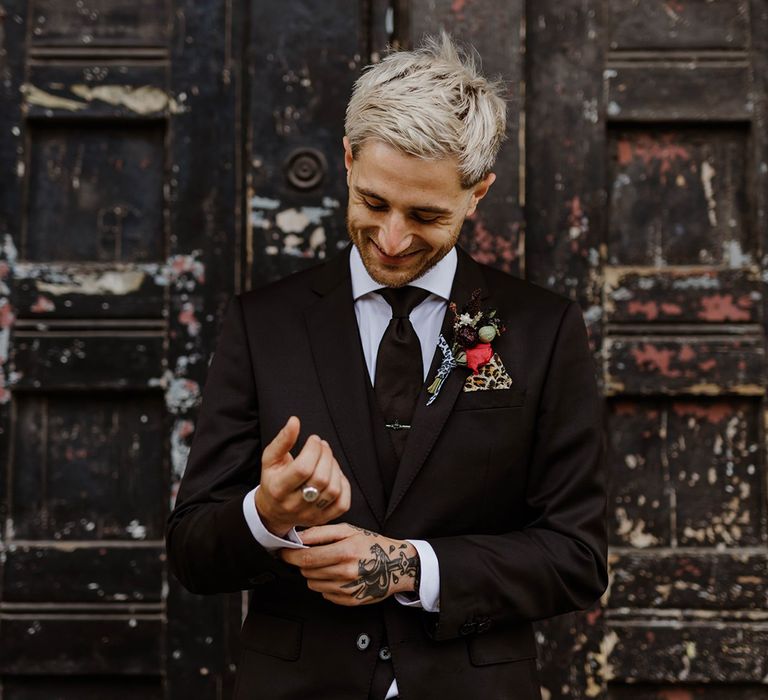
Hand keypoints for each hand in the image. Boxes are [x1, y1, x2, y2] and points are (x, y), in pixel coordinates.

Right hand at [255, 416, 350, 536]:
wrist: (273, 511)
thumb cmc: (273, 480)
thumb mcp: (270, 459)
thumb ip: (282, 440)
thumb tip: (294, 421)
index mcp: (278, 489)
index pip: (302, 468)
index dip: (313, 450)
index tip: (314, 439)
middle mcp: (293, 504)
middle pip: (320, 479)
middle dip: (326, 456)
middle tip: (323, 446)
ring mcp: (310, 514)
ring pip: (333, 490)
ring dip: (335, 467)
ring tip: (328, 458)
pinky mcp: (322, 519)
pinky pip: (343, 504)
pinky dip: (344, 485)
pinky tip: (335, 474)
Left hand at [280, 523, 419, 605]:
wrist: (397, 566)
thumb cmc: (372, 545)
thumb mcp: (349, 530)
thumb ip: (321, 532)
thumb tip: (298, 537)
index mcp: (345, 552)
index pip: (306, 558)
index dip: (289, 555)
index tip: (284, 551)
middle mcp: (345, 573)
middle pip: (307, 571)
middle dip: (302, 562)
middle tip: (310, 553)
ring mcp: (347, 589)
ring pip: (312, 583)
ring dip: (314, 573)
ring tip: (329, 564)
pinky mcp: (349, 601)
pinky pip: (324, 593)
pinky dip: (325, 584)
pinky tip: (337, 575)